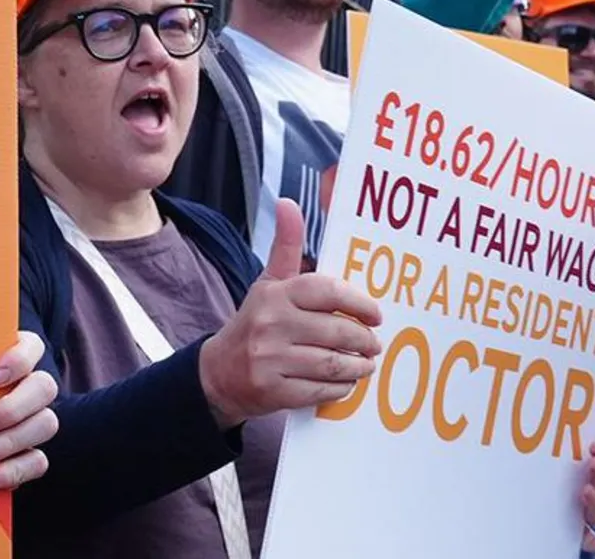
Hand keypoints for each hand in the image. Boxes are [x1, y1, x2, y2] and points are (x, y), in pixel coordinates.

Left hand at [0, 331, 57, 490]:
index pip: (31, 347)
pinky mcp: (29, 452)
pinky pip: (38, 461)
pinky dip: (15, 471)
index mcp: (12, 355)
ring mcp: (33, 419)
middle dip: (13, 408)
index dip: (19, 361)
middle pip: (44, 388)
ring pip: (46, 424)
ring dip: (12, 441)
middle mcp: (29, 384)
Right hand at [198, 199, 382, 427]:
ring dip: (358, 367)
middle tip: (373, 344)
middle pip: (337, 331)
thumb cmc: (255, 322)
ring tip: (365, 364)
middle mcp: (270, 324)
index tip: (376, 314)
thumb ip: (287, 246)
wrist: (218, 373)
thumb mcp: (268, 282)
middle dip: (364, 340)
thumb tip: (288, 202)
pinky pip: (321, 390)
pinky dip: (340, 389)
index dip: (359, 303)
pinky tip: (344, 382)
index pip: (327, 291)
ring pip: (332, 363)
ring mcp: (270, 359)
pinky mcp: (273, 390)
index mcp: (275, 294)